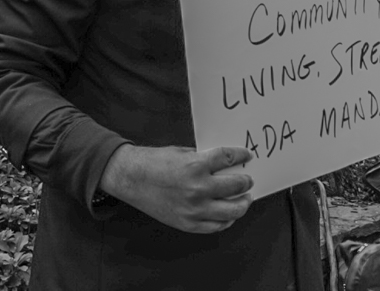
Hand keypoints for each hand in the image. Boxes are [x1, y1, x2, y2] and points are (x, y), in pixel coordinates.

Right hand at [98, 144, 253, 232]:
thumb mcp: (182, 153)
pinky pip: (215, 226)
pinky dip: (226, 221)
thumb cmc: (155, 162)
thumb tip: (224, 166)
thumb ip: (203, 160)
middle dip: (246, 182)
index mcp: (196, 165)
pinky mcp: (187, 223)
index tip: (246, 155)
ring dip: (242, 204)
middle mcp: (198, 188)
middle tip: (248, 180)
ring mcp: (194, 209)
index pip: (228, 158)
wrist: (131, 178)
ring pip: (231, 211)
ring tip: (245, 199)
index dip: (240, 155)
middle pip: (236, 186)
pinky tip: (229, 216)